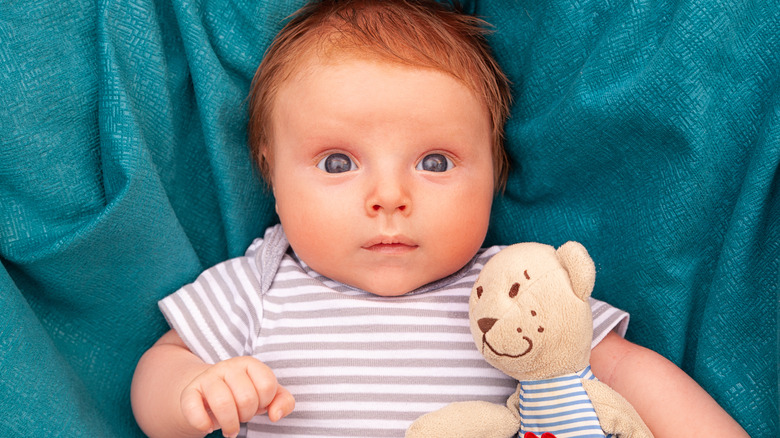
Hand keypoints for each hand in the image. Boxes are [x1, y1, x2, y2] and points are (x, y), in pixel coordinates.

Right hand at [179, 356, 294, 437]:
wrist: (206, 393)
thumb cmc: (241, 394)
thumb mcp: (266, 395)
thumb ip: (282, 401)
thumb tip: (275, 415)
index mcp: (249, 364)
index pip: (267, 385)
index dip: (265, 402)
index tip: (257, 404)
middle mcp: (227, 366)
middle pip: (247, 398)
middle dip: (247, 415)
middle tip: (241, 416)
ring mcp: (207, 378)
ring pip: (223, 403)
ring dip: (230, 424)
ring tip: (230, 429)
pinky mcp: (189, 392)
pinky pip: (193, 409)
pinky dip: (203, 424)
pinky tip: (208, 427)